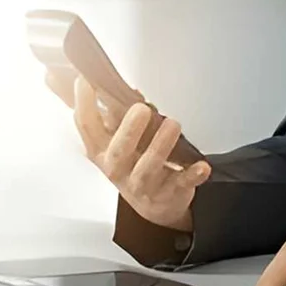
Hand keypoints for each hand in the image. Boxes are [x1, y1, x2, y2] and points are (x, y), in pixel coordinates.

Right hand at [68, 76, 207, 232]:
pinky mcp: (170, 191)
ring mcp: (144, 184)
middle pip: (119, 151)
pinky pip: (181, 183)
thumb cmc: (132, 164)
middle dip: (128, 131)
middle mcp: (119, 169)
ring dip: (161, 146)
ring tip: (173, 124)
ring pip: (149, 167)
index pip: (87, 129)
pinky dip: (192, 175)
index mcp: (102, 152)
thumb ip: (105, 112)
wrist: (156, 206)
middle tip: (141, 109)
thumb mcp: (113, 140)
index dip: (84, 106)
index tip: (85, 82)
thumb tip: (87, 79)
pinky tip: (202, 167)